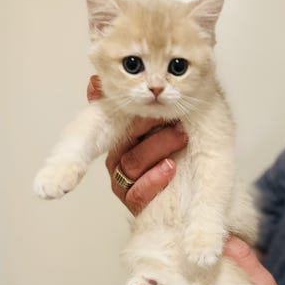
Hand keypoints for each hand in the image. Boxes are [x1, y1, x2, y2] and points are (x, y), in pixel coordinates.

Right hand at [87, 76, 187, 214]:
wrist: (189, 199)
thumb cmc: (177, 160)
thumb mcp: (162, 129)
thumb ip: (138, 109)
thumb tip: (94, 82)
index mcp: (119, 141)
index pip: (111, 123)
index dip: (114, 108)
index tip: (121, 94)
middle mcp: (118, 162)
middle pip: (124, 140)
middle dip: (149, 126)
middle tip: (174, 119)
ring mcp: (124, 183)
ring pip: (132, 163)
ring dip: (159, 147)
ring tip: (181, 137)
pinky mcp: (134, 203)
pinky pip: (139, 191)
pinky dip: (155, 178)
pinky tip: (171, 167)